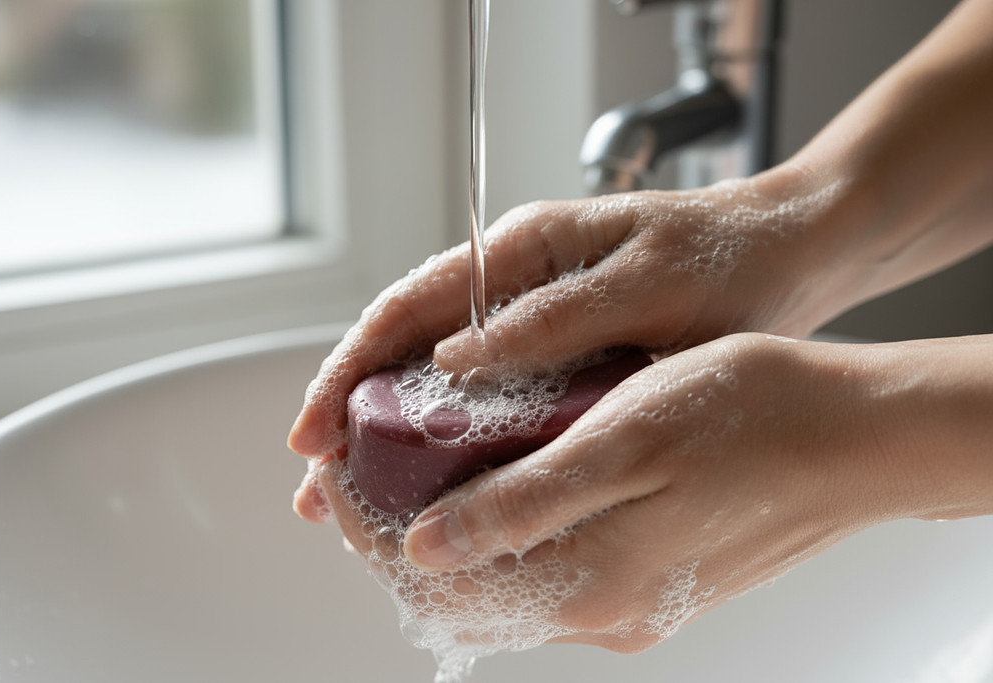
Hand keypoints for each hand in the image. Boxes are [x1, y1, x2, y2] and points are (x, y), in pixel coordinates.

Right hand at [289, 167, 860, 500]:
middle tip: (319, 488)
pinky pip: (487, 395)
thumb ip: (552, 318)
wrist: (792, 255)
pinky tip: (438, 480)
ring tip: (358, 497)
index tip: (315, 432)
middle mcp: (515, 281)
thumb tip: (452, 360)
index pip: (409, 308)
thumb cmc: (729, 262)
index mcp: (524, 250)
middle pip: (406, 347)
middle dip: (354, 414)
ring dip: (394, 434)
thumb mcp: (644, 286)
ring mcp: (535, 316)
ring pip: (438, 377)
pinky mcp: (560, 349)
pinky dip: (452, 438)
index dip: (351, 371)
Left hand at [383, 333, 992, 651]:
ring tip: (401, 472)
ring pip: (495, 582)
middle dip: (389, 532)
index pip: (433, 572)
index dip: (366, 521)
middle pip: (456, 588)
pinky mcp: (646, 582)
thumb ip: (523, 505)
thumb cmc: (753, 418)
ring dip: (436, 532)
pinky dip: (494, 534)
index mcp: (588, 579)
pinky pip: (542, 571)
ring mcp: (625, 602)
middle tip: (354, 470)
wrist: (854, 439)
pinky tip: (485, 489)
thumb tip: (425, 547)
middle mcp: (600, 609)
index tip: (334, 468)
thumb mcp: (626, 440)